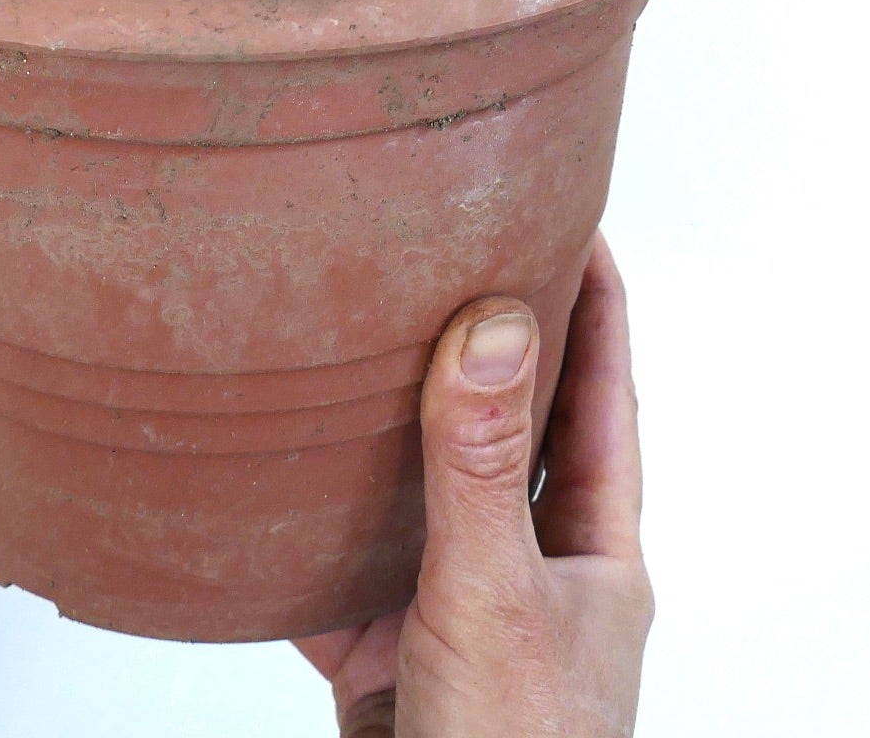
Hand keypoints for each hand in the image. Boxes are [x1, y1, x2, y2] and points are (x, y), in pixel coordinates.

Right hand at [296, 235, 652, 737]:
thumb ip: (484, 467)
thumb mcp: (497, 598)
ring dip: (388, 424)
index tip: (571, 210)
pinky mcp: (388, 658)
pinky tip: (265, 488)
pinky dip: (303, 529)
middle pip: (512, 429)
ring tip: (348, 339)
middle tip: (447, 250)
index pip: (605, 393)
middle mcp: (533, 572)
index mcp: (596, 554)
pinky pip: (342, 569)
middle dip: (485, 342)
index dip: (593, 299)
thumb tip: (495, 325)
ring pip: (423, 491)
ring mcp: (459, 613)